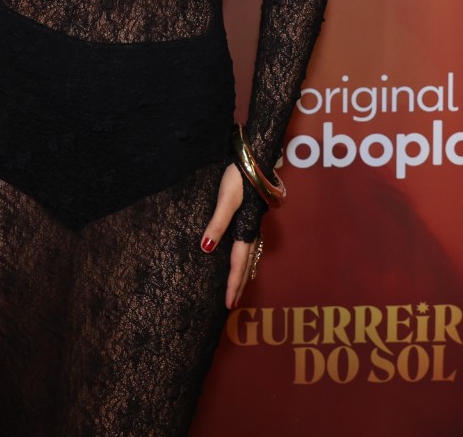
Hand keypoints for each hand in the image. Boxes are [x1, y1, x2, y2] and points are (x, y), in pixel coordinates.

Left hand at [200, 164, 257, 309]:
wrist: (255, 158)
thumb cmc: (238, 178)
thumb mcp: (225, 199)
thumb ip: (217, 223)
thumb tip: (207, 248)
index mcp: (246, 230)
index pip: (238, 264)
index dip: (233, 285)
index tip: (228, 304)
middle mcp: (252, 230)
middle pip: (246, 264)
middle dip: (239, 284)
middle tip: (231, 304)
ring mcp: (253, 224)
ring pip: (249, 256)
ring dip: (243, 273)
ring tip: (237, 287)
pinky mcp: (251, 216)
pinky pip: (249, 245)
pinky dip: (245, 258)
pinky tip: (241, 257)